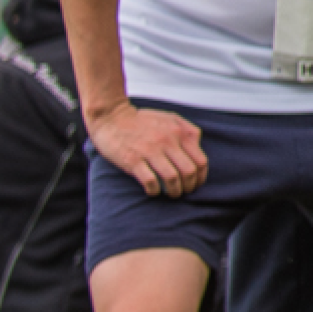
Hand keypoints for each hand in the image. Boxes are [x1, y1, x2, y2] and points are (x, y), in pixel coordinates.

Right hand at [87, 101, 207, 197]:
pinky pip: (150, 181)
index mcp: (179, 133)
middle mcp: (168, 142)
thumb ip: (188, 130)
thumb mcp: (171, 118)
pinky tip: (153, 191)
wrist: (112, 117)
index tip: (196, 185)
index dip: (201, 178)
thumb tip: (199, 147)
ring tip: (172, 194)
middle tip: (184, 192)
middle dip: (189, 187)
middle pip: (189, 172)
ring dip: (174, 191)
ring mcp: (150, 151)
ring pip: (172, 178)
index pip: (200, 161)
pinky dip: (155, 191)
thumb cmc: (142, 120)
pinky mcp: (132, 160)